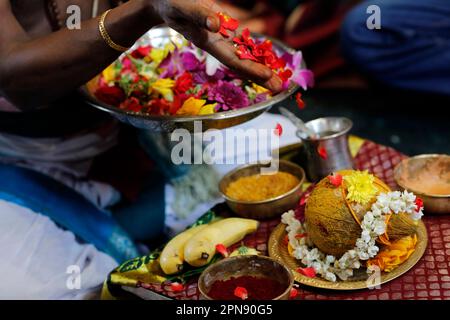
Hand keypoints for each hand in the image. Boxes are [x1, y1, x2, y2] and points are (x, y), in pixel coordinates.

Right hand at [150, 0, 281, 92]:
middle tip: (279, 86)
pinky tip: (263, 59)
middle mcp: (215, 43)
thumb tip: (216, 25)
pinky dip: (252, 53)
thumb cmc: (169, 2)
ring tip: (276, 78)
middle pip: (240, 63)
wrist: (161, 2)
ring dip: (259, 66)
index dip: (250, 69)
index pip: (232, 59)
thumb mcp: (181, 5)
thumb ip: (197, 14)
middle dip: (259, 75)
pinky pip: (240, 44)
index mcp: (207, 41)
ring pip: (242, 56)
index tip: (267, 77)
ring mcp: (219, 38)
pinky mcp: (221, 30)